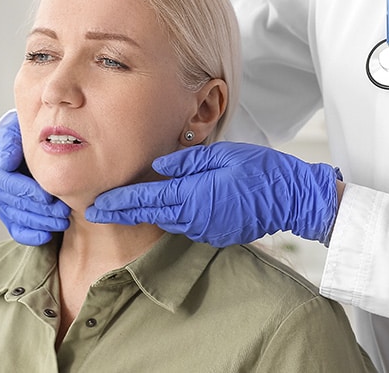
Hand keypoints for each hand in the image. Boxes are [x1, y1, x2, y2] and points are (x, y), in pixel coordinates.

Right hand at [0, 111, 70, 244]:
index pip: (6, 183)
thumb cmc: (23, 135)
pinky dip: (32, 236)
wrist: (30, 145)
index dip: (26, 191)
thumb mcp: (15, 129)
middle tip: (63, 211)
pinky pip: (18, 231)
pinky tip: (48, 235)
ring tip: (63, 221)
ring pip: (18, 220)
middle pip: (13, 204)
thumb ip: (10, 141)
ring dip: (41, 222)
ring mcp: (0, 205)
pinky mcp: (10, 217)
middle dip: (39, 209)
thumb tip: (7, 162)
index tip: (47, 196)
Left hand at [86, 142, 341, 246]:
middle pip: (149, 214)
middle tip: (95, 211)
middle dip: (122, 212)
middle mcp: (194, 217)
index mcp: (192, 196)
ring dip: (146, 214)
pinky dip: (170, 216)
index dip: (118, 204)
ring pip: (166, 220)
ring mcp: (206, 228)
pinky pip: (185, 224)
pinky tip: (163, 208)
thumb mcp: (222, 155)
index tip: (95, 206)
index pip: (145, 200)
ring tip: (123, 207)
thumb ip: (187, 162)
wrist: (292, 198)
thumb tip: (158, 166)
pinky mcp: (216, 233)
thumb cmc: (261, 171)